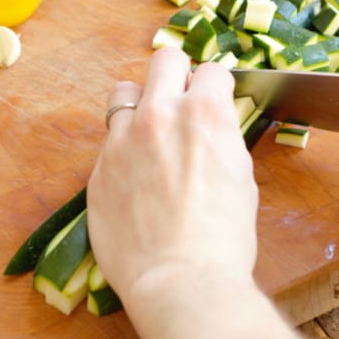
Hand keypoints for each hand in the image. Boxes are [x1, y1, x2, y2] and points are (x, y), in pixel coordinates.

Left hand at [88, 48, 301, 338]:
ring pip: (124, 91)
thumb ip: (223, 138)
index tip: (213, 99)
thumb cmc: (223, 236)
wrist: (179, 278)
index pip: (212, 70)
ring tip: (149, 131)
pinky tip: (135, 174)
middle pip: (165, 59)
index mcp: (205, 113)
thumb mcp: (240, 176)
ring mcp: (123, 138)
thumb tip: (214, 126)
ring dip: (141, 104)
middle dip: (178, 74)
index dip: (216, 86)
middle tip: (182, 99)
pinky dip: (123, 146)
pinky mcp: (98, 166)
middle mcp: (161, 114)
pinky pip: (110, 138)